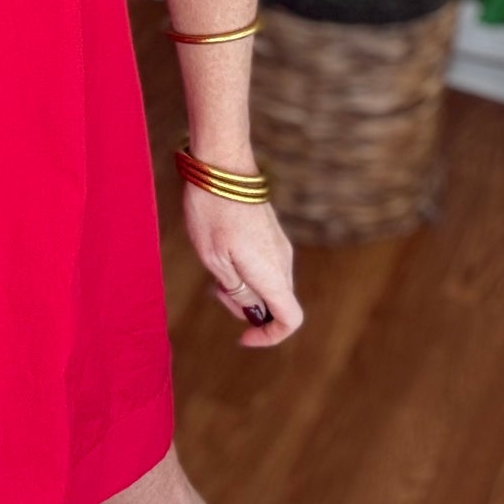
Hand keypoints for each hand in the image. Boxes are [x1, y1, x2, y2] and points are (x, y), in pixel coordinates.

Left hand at [181, 183, 303, 348]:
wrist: (221, 166)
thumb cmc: (213, 212)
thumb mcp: (215, 260)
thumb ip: (237, 291)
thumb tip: (252, 309)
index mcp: (272, 273)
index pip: (290, 320)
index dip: (269, 337)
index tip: (243, 337)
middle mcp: (283, 261)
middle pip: (275, 303)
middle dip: (246, 308)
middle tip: (215, 290)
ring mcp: (279, 245)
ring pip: (268, 283)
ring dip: (244, 287)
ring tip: (214, 267)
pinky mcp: (270, 233)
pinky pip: (265, 264)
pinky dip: (246, 270)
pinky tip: (221, 253)